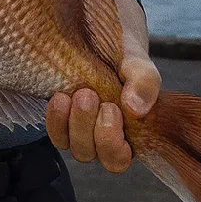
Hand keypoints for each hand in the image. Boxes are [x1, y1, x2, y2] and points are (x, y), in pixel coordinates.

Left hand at [45, 54, 162, 172]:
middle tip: (90, 95)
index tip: (112, 108)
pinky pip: (55, 133)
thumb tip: (135, 108)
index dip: (112, 142)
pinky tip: (61, 97)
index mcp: (130, 134)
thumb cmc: (126, 58)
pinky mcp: (63, 121)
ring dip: (73, 122)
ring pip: (72, 146)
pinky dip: (56, 118)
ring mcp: (81, 131)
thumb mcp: (139, 65)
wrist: (103, 41)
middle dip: (87, 127)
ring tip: (79, 93)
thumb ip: (145, 83)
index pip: (118, 159)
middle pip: (90, 153)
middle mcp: (103, 139)